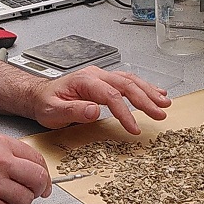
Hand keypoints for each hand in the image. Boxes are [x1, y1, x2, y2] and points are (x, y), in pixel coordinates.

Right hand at [0, 132, 51, 203]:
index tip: (42, 181)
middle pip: (37, 179)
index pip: (35, 158)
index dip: (42, 173)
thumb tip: (22, 166)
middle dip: (38, 190)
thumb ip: (2, 152)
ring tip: (2, 200)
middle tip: (33, 194)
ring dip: (17, 203)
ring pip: (25, 200)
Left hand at [31, 66, 170, 134]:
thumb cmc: (46, 103)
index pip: (111, 95)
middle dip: (146, 99)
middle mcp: (95, 75)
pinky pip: (127, 82)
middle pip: (126, 85)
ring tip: (164, 103)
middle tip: (160, 112)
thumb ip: (73, 111)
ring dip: (149, 92)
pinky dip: (144, 88)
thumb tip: (94, 110)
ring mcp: (101, 77)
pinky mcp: (105, 82)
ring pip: (130, 81)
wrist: (39, 96)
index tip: (134, 127)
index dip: (125, 112)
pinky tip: (155, 93)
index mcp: (84, 81)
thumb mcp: (53, 111)